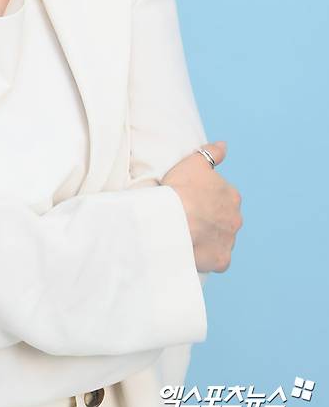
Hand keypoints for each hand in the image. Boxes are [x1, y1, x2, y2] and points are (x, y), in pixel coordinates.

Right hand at [161, 140, 242, 272]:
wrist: (171, 220)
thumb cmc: (181, 189)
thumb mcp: (194, 162)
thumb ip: (211, 153)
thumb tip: (223, 146)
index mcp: (232, 196)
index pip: (223, 198)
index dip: (206, 198)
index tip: (191, 200)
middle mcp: (236, 219)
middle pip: (224, 219)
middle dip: (211, 219)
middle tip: (189, 217)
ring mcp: (229, 241)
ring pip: (221, 239)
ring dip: (209, 238)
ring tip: (188, 235)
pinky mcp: (221, 261)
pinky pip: (217, 260)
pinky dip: (208, 257)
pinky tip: (193, 251)